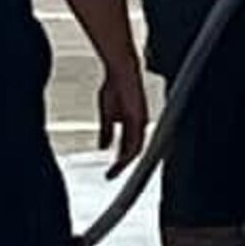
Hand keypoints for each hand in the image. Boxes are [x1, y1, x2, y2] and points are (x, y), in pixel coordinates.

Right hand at [98, 58, 149, 174]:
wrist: (121, 70)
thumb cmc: (115, 87)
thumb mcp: (108, 114)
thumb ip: (107, 131)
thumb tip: (103, 147)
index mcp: (133, 124)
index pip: (128, 147)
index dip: (120, 160)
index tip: (111, 170)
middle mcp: (139, 125)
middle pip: (133, 151)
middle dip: (122, 165)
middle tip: (111, 175)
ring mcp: (141, 122)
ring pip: (136, 148)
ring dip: (125, 161)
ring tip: (115, 170)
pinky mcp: (140, 117)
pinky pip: (137, 138)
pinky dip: (129, 151)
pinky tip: (123, 157)